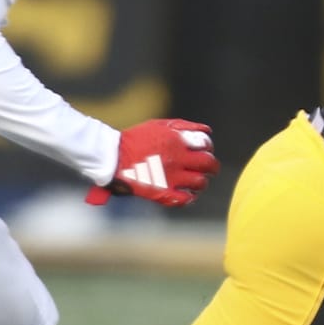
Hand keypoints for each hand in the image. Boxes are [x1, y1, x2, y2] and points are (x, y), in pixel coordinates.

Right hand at [85, 119, 217, 206]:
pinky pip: (185, 199)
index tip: (204, 150)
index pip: (206, 145)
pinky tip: (186, 193)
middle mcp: (177, 159)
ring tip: (197, 182)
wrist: (111, 157)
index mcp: (177, 141)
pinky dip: (189, 197)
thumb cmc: (135, 139)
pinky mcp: (162, 192)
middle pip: (209, 164)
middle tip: (209, 168)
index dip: (208, 148)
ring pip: (200, 183)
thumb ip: (184, 126)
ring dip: (201, 182)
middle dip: (212, 166)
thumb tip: (208, 131)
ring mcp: (170, 177)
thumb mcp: (159, 125)